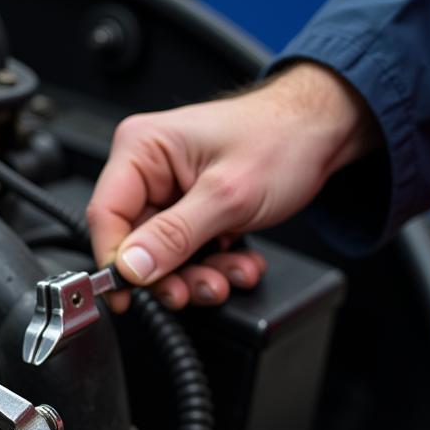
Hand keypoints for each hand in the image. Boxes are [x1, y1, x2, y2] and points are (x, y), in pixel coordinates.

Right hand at [87, 62, 380, 310]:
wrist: (324, 132)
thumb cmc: (281, 137)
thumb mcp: (227, 195)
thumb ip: (174, 235)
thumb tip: (132, 267)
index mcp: (142, 149)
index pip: (105, 216)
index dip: (115, 263)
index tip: (128, 297)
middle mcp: (149, 169)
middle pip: (135, 243)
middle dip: (172, 274)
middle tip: (198, 288)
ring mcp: (170, 191)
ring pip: (164, 255)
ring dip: (199, 274)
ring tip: (231, 273)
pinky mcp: (190, 210)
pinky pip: (188, 251)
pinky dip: (214, 264)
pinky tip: (239, 260)